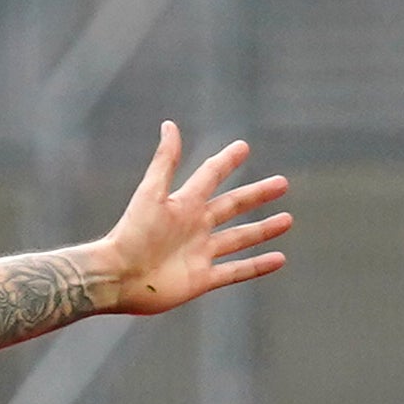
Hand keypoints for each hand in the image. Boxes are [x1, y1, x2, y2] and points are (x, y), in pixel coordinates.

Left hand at [98, 124, 289, 317]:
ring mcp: (200, 254)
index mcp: (183, 204)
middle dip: (256, 195)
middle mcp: (194, 227)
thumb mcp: (151, 194)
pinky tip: (279, 259)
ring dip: (262, 230)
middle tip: (282, 183)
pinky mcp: (201, 279)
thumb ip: (164, 162)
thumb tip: (169, 124)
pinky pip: (235, 271)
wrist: (116, 278)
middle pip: (232, 206)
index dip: (226, 161)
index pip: (210, 176)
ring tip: (287, 219)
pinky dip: (257, 266)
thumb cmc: (130, 235)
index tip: (243, 147)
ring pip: (239, 238)